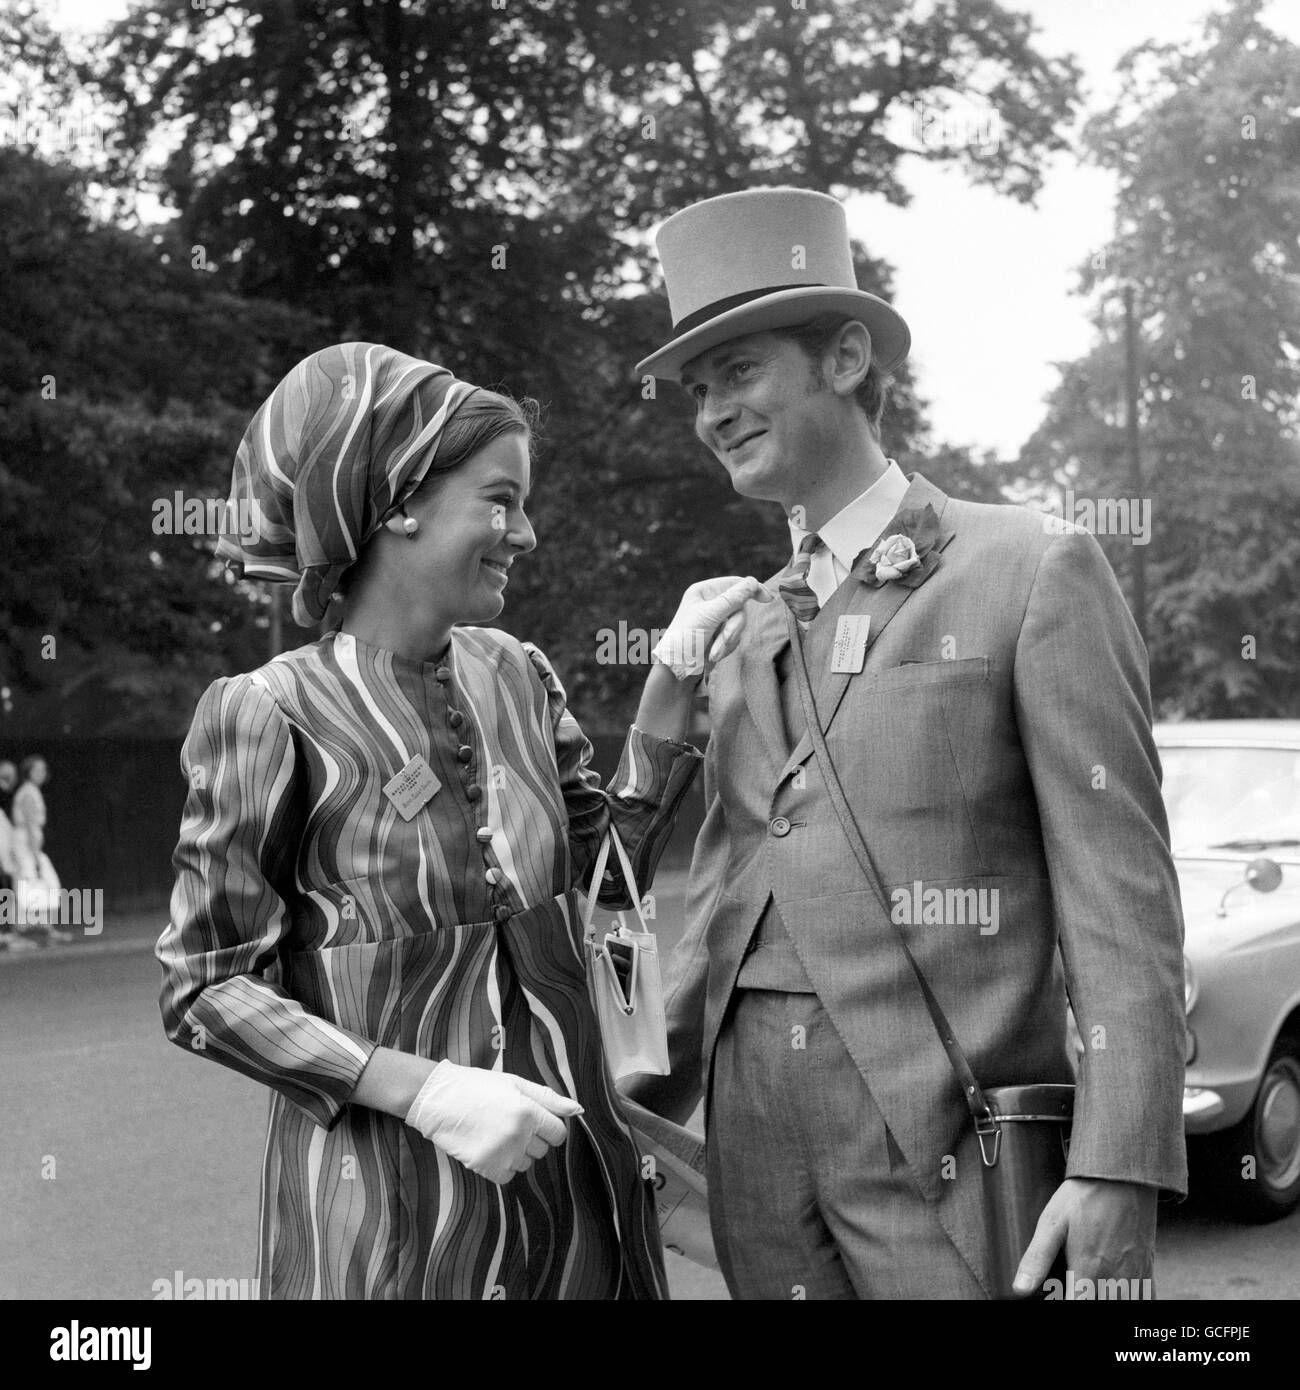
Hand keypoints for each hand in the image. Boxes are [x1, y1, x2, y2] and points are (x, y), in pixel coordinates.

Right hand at [405, 1060, 582, 1185]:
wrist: (439, 1098)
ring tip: (496, 1132)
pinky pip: (508, 1176)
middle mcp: (519, 1135)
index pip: (558, 1133)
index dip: (549, 1128)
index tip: (535, 1121)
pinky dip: (502, 1166)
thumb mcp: (515, 1084)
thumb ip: (549, 1099)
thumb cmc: (478, 1086)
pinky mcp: (485, 1168)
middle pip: (543, 1150)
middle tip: (510, 1122)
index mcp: (528, 1112)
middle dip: (532, 1139)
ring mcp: (502, 1154)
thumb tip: (578, 1110)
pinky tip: (489, 1147)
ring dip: (517, 1153)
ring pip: (526, 1164)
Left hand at [652, 576, 772, 680]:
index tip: (768, 598)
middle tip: (723, 638)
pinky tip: (713, 655)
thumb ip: (733, 598)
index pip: (734, 584)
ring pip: (739, 624)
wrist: (677, 672)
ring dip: (728, 640)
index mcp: (704, 591)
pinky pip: (735, 638)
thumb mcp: (710, 616)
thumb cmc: (686, 639)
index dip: (752, 589)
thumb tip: (754, 583)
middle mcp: (710, 603)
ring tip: (713, 652)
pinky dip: (726, 647)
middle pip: (740, 607)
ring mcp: (715, 621)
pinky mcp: (718, 636)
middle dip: (733, 627)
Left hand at [1013, 1177, 1156, 1295]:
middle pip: (1099, 1306)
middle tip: (1072, 1282)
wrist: (1123, 1176)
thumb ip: (1037, 1258)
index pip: (1078, 1307)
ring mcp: (1134, 1275)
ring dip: (1105, 1298)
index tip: (1056, 1296)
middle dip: (1084, 1298)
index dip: (1063, 1303)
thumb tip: (1020, 1289)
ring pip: (1120, 1304)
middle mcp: (1114, 1279)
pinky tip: (1116, 1289)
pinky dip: (1131, 1297)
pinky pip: (1144, 1297)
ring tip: (1090, 1284)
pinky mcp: (1148, 1267)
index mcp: (1088, 1270)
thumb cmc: (1085, 1196)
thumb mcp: (1053, 1222)